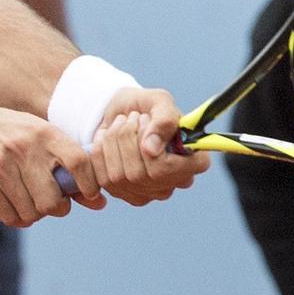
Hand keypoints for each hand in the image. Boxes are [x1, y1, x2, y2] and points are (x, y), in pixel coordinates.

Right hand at [0, 105, 99, 226]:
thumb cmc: (13, 135)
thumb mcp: (41, 137)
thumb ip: (69, 166)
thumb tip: (100, 203)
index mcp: (45, 133)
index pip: (79, 162)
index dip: (89, 185)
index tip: (89, 194)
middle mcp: (24, 148)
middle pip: (53, 200)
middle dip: (57, 208)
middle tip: (53, 203)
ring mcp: (1, 165)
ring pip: (31, 212)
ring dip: (35, 215)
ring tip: (32, 203)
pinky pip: (9, 215)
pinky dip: (17, 219)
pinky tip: (16, 209)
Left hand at [95, 87, 209, 204]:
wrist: (120, 110)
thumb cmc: (146, 106)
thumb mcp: (159, 101)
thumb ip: (164, 120)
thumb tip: (151, 150)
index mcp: (192, 162)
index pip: (179, 171)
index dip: (159, 150)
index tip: (149, 122)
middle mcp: (172, 183)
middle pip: (144, 174)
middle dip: (131, 137)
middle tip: (135, 117)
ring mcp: (147, 193)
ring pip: (121, 176)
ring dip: (115, 140)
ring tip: (122, 123)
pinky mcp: (121, 193)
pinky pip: (103, 177)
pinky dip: (101, 150)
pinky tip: (108, 136)